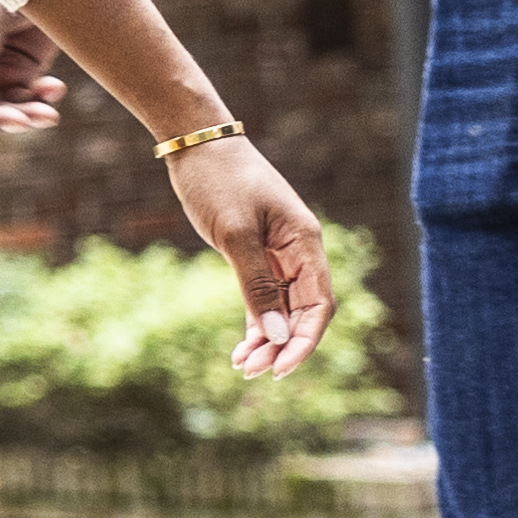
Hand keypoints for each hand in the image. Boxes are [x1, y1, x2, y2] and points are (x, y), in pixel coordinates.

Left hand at [164, 128, 336, 376]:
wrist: (198, 145)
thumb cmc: (219, 180)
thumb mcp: (236, 234)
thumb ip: (257, 285)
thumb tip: (277, 336)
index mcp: (305, 243)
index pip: (320, 305)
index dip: (304, 341)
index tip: (280, 369)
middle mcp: (299, 252)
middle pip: (303, 313)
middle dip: (282, 347)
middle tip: (251, 372)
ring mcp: (279, 255)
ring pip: (283, 310)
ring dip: (267, 341)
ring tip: (242, 367)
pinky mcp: (257, 256)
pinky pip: (265, 299)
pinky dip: (256, 325)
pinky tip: (240, 349)